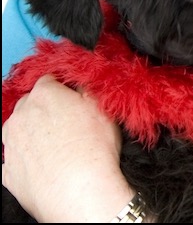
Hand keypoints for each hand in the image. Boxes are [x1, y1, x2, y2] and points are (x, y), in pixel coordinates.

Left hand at [2, 74, 133, 222]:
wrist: (80, 192)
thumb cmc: (94, 149)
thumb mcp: (101, 106)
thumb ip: (86, 88)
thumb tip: (81, 85)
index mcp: (44, 95)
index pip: (49, 80)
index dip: (63, 88)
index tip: (73, 98)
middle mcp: (21, 116)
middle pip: (30, 103)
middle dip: (46, 109)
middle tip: (68, 122)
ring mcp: (11, 144)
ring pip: (18, 129)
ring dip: (33, 132)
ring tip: (57, 145)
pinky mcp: (7, 172)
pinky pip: (14, 158)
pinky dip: (26, 158)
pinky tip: (44, 163)